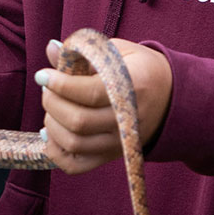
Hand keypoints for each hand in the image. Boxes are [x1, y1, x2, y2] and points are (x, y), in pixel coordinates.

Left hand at [36, 38, 170, 174]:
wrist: (170, 96)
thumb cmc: (138, 67)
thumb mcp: (116, 51)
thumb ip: (83, 52)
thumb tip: (51, 49)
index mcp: (133, 86)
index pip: (90, 93)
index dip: (61, 84)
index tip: (43, 75)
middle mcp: (128, 120)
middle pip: (79, 121)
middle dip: (52, 102)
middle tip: (47, 87)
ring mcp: (120, 142)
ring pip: (74, 143)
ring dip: (52, 123)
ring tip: (52, 105)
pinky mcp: (111, 156)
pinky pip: (76, 165)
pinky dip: (56, 151)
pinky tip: (51, 131)